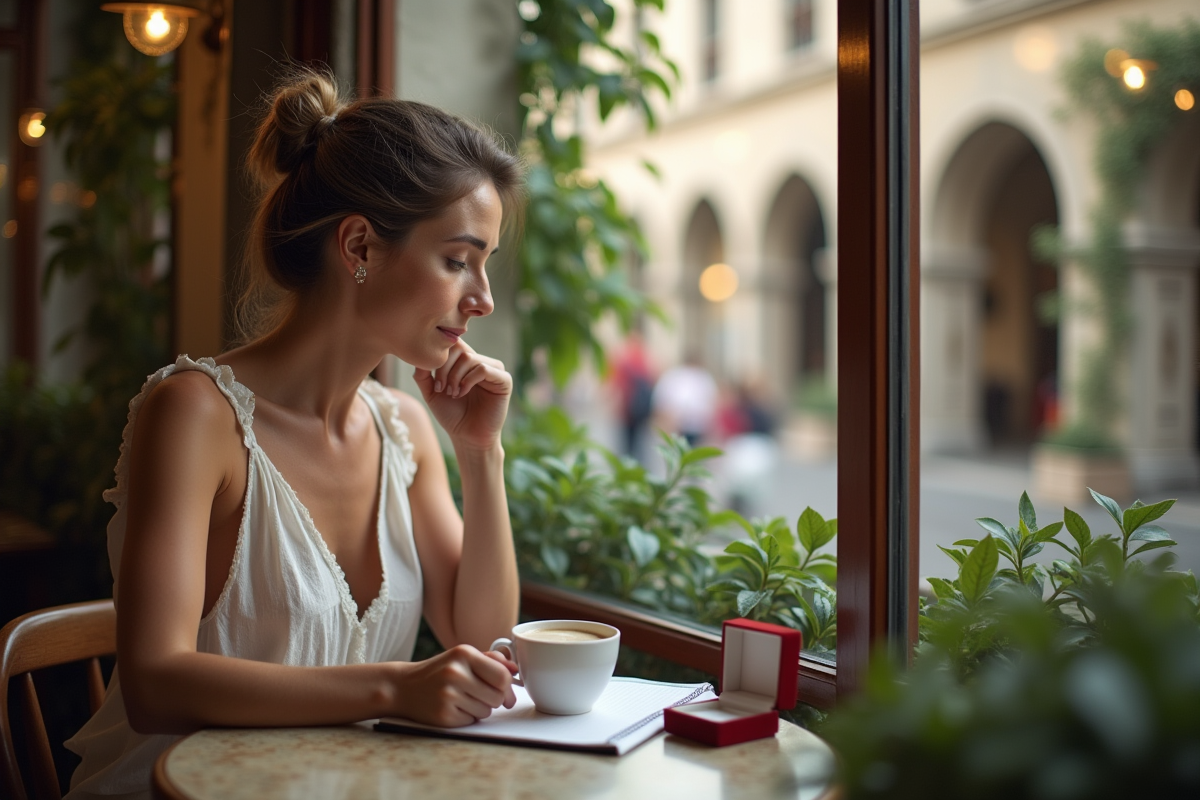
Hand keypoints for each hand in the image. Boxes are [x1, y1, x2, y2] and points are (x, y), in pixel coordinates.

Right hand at [391, 645, 516, 726]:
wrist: (403, 687)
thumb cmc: (438, 671)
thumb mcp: (462, 657)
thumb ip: (491, 660)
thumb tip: (515, 669)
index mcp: (464, 653)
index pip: (502, 676)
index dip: (508, 687)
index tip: (505, 691)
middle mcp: (455, 672)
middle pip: (497, 696)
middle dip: (495, 699)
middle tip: (480, 694)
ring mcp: (448, 695)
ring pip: (486, 711)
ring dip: (480, 708)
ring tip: (462, 698)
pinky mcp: (443, 715)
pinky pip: (471, 720)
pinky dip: (466, 717)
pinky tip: (453, 707)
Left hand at [413, 339, 511, 451]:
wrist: (467, 436)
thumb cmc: (452, 415)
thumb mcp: (432, 392)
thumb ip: (424, 374)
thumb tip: (419, 356)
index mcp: (466, 362)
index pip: (452, 343)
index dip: (439, 358)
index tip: (433, 381)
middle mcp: (481, 362)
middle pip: (459, 348)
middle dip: (444, 368)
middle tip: (441, 388)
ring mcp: (494, 370)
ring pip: (469, 358)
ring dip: (455, 377)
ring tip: (452, 393)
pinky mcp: (504, 380)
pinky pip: (483, 369)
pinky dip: (468, 380)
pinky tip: (462, 393)